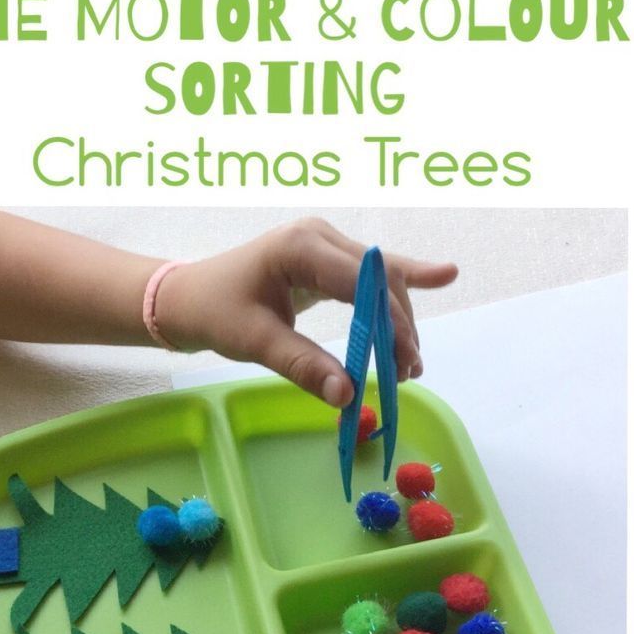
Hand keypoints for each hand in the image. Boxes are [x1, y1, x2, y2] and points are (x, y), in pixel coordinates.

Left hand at [155, 217, 457, 406]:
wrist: (189, 296)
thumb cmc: (217, 312)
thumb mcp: (256, 342)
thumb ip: (303, 366)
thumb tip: (346, 396)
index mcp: (301, 247)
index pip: (363, 284)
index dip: (389, 324)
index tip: (403, 363)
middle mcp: (320, 237)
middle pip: (381, 279)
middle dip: (400, 327)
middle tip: (408, 373)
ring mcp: (325, 246)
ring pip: (382, 279)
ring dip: (401, 318)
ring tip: (411, 364)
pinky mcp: (327, 260)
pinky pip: (371, 276)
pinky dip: (404, 282)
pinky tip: (444, 275)